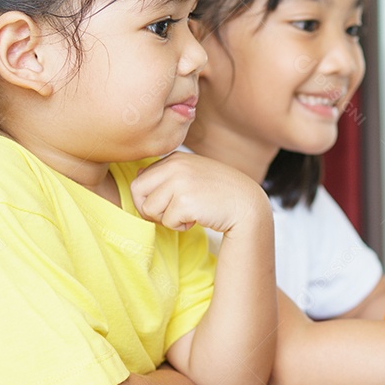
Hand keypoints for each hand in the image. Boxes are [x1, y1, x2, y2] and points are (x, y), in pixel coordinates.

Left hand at [130, 152, 268, 233]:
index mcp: (175, 158)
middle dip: (149, 209)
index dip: (149, 198)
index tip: (167, 205)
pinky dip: (180, 227)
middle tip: (170, 215)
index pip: (141, 179)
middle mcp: (175, 166)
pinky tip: (197, 219)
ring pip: (149, 209)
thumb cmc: (220, 192)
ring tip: (188, 214)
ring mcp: (180, 182)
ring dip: (166, 219)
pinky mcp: (185, 202)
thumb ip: (168, 173)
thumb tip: (138, 174)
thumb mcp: (193, 173)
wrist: (247, 204)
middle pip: (137, 192)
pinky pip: (167, 221)